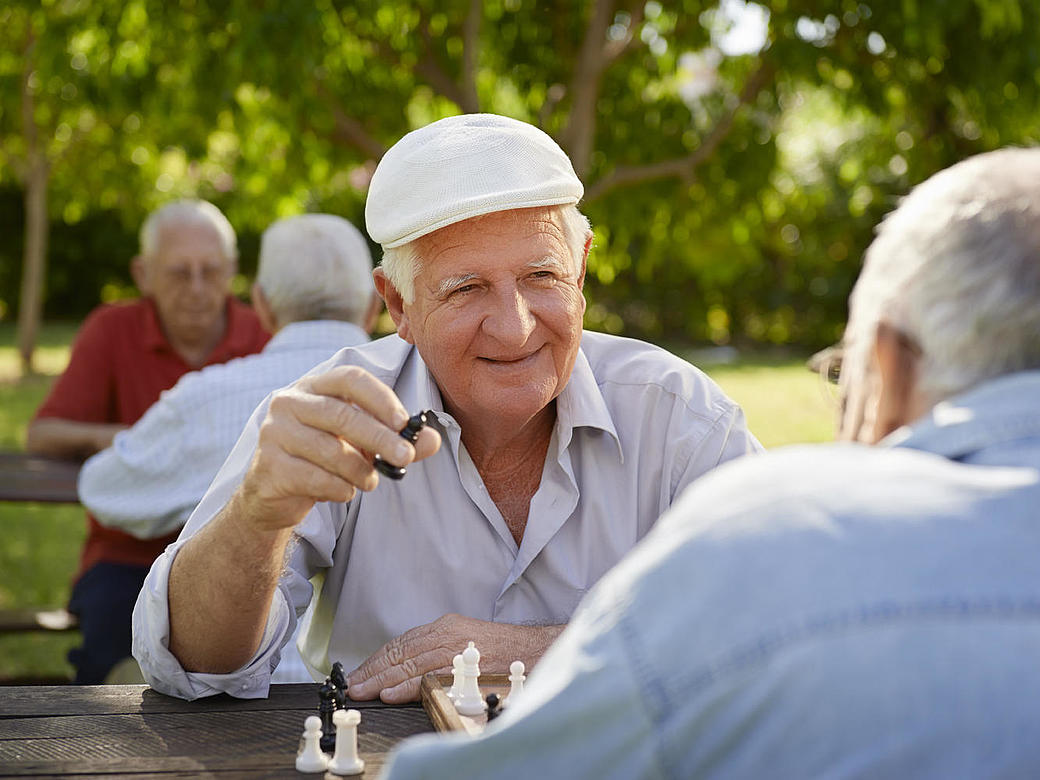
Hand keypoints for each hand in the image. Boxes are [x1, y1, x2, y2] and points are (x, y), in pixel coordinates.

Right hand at [236, 365, 440, 530]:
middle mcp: (289, 402)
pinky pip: (313, 478)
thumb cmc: (324, 459)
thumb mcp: (363, 446)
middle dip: (380, 438)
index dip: (379, 397)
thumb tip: (432, 440)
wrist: (273, 493)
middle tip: (405, 457)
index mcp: (314, 387)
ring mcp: (274, 433)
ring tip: (371, 482)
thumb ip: (398, 440)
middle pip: (341, 415)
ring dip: (360, 470)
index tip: (404, 421)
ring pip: (329, 450)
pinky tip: (345, 492)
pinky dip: (338, 488)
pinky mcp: (268, 466)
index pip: (350, 378)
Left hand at [346, 613, 563, 702]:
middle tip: (352, 685)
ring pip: (410, 664)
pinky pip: (429, 676)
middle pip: (401, 652)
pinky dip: (407, 685)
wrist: (537, 649)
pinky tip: (390, 692)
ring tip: (363, 691)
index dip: (377, 659)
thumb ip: (438, 653)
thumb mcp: (466, 643)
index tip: (360, 673)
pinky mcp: (465, 664)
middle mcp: (447, 633)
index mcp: (445, 627)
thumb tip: (407, 674)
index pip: (402, 643)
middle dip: (372, 670)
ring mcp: (456, 648)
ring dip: (381, 679)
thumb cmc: (503, 651)